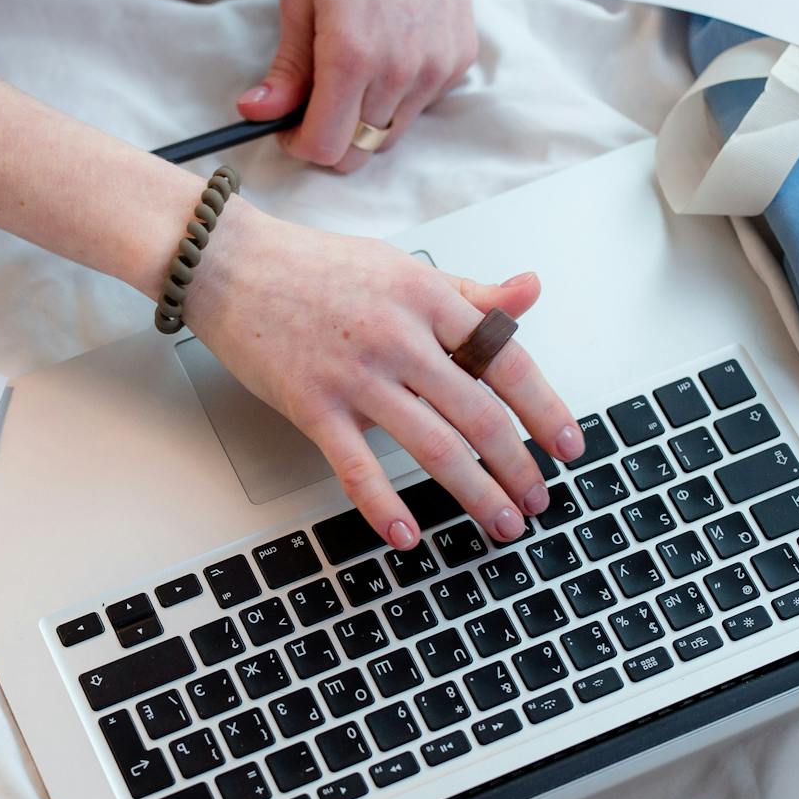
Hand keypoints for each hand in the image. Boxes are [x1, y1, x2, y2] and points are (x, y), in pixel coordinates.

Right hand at [186, 204, 584, 548]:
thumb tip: (529, 293)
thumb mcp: (401, 268)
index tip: (569, 445)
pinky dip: (385, 506)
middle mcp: (398, 336)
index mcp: (426, 297)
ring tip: (500, 521)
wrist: (229, 264)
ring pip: (432, 445)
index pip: (505, 359)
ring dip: (475, 492)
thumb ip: (468, 292)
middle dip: (517, 465)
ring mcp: (355, 374)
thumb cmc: (314, 267)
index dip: (545, 408)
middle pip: (478, 413)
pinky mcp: (313, 405)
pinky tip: (408, 535)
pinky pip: (357, 467)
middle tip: (538, 500)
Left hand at [235, 0, 479, 172]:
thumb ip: (286, 68)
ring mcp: (436, 69)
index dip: (299, 145)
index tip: (288, 127)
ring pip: (389, 135)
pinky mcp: (458, 62)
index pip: (325, 146)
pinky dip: (396, 97)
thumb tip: (257, 112)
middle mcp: (400, 71)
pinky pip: (419, 106)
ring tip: (353, 70)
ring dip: (363, 119)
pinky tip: (388, 50)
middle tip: (315, 103)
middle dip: (329, 139)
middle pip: (357, 153)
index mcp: (352, 56)